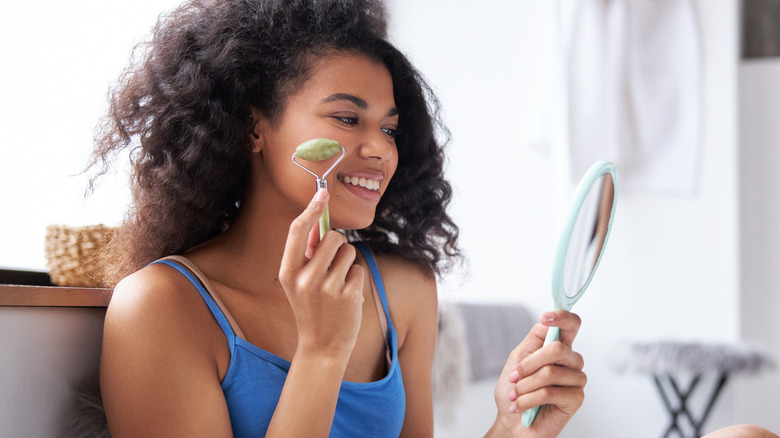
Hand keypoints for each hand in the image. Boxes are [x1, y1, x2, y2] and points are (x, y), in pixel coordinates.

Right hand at [278, 189, 364, 360]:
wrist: (321, 348)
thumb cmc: (311, 309)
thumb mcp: (299, 282)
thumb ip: (308, 253)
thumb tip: (318, 221)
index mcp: (288, 272)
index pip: (298, 230)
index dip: (311, 209)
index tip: (322, 193)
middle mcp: (305, 278)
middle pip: (332, 237)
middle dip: (337, 244)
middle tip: (332, 265)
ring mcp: (327, 287)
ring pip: (347, 251)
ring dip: (347, 263)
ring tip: (338, 284)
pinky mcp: (348, 295)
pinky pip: (357, 269)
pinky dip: (355, 279)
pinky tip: (346, 297)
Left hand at [490, 311, 586, 437]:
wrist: (512, 422)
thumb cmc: (515, 392)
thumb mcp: (517, 360)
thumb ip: (533, 340)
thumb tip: (545, 323)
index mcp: (559, 348)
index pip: (571, 325)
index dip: (562, 317)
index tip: (545, 317)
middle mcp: (571, 361)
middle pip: (557, 348)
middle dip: (528, 364)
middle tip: (514, 377)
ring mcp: (576, 380)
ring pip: (550, 372)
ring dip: (525, 386)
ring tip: (516, 395)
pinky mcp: (576, 398)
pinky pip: (550, 392)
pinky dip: (529, 400)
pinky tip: (521, 406)